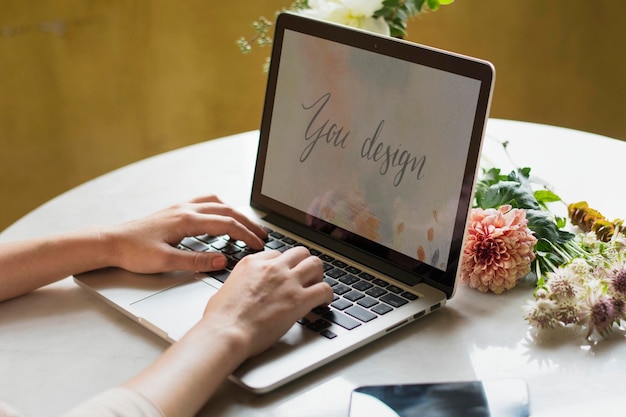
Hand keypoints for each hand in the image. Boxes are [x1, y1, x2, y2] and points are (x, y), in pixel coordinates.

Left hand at [103, 195, 266, 273]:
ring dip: (235, 213)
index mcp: (187, 220)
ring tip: (247, 226)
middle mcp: (186, 209)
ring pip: (217, 204)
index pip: (226, 224)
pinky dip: (220, 208)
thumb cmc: (133, 252)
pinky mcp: (175, 210)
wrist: (110, 242)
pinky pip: (204, 202)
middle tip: (262, 235)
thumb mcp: (166, 262)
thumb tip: (223, 260)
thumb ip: (196, 261)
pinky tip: (220, 217)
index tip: (258, 246)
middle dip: (248, 223)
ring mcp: (180, 207)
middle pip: (227, 211)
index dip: (246, 235)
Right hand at [202, 246, 332, 357]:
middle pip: (300, 253)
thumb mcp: (227, 288)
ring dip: (318, 275)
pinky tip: (323, 302)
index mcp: (253, 263)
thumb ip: (242, 283)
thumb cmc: (221, 318)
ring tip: (316, 287)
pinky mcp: (299, 299)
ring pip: (316, 264)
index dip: (285, 265)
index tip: (287, 275)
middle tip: (306, 277)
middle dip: (305, 264)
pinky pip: (324, 289)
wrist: (226, 331)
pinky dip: (327, 295)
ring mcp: (288, 281)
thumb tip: (244, 289)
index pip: (278, 254)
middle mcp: (273, 267)